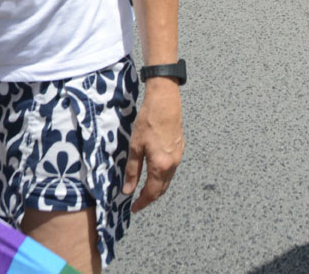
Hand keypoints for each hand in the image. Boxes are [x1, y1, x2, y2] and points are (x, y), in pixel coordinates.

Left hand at [123, 79, 183, 212]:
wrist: (165, 100)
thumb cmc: (148, 121)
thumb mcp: (135, 146)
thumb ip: (132, 171)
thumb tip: (128, 191)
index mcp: (161, 166)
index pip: (152, 192)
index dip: (142, 202)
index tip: (133, 208)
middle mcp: (172, 164)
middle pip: (162, 189)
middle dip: (150, 197)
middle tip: (138, 201)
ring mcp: (178, 155)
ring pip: (168, 179)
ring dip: (157, 187)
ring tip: (145, 188)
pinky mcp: (180, 147)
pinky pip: (172, 169)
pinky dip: (163, 176)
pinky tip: (155, 171)